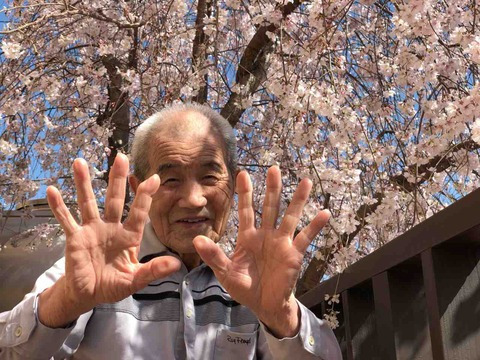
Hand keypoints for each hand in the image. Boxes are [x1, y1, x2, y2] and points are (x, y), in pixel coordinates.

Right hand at [39, 154, 180, 326]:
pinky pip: (65, 220)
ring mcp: (92, 230)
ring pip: (88, 203)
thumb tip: (176, 264)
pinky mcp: (75, 238)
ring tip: (80, 162)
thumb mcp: (135, 280)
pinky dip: (58, 206)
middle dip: (117, 179)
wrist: (88, 294)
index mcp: (129, 236)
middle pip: (115, 199)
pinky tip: (51, 191)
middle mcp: (111, 227)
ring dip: (83, 183)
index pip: (139, 212)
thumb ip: (153, 270)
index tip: (154, 178)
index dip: (145, 196)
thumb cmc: (113, 285)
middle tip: (121, 157)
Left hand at [193, 166, 329, 337]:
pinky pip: (306, 238)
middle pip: (270, 207)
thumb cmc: (244, 288)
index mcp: (248, 237)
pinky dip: (315, 226)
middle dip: (272, 188)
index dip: (245, 193)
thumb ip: (214, 255)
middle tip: (274, 169)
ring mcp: (281, 243)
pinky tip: (324, 213)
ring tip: (305, 182)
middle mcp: (266, 235)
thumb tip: (196, 239)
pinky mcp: (294, 254)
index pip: (246, 210)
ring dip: (297, 200)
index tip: (243, 173)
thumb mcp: (225, 272)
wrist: (264, 306)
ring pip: (290, 217)